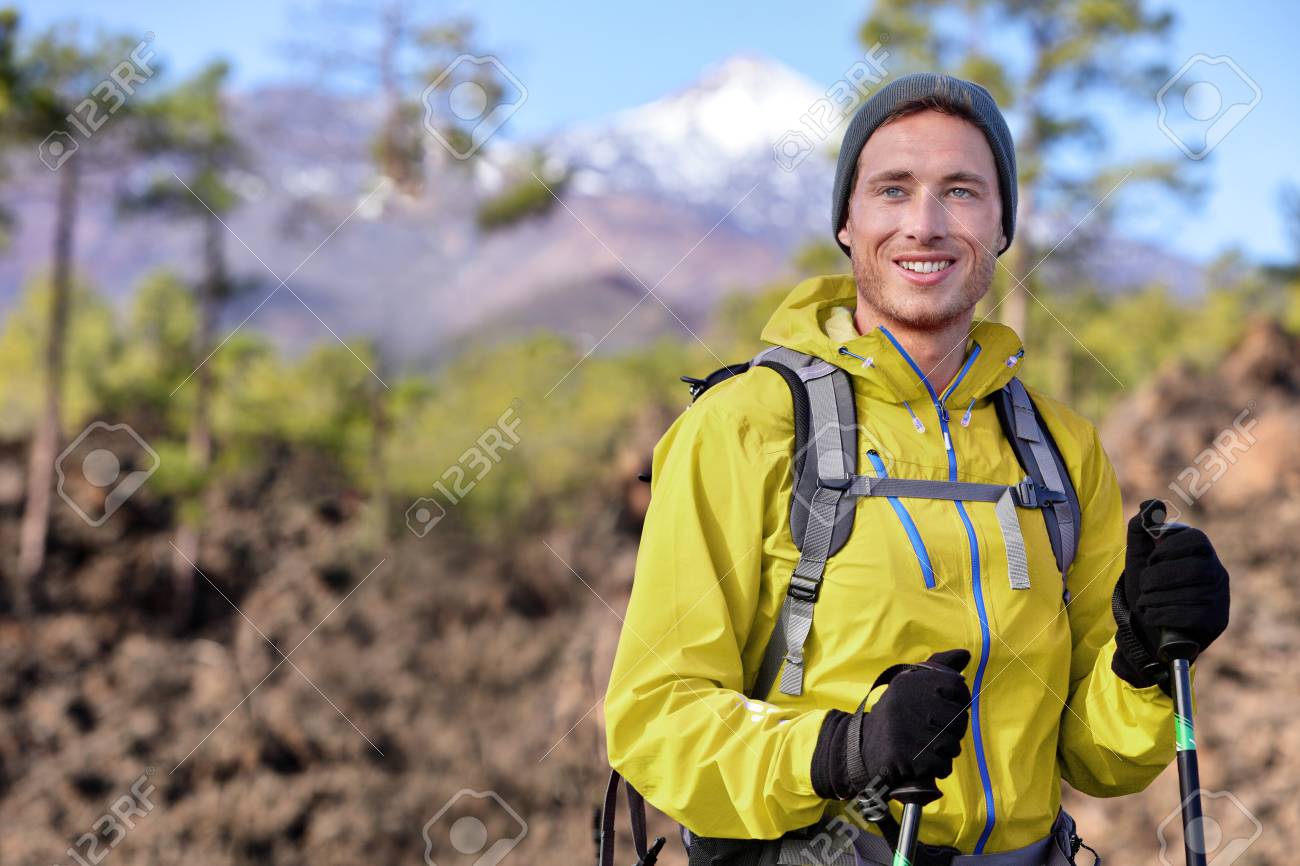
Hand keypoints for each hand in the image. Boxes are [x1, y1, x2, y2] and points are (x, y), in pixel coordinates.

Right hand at [855, 649, 971, 788]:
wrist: (865, 749)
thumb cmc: (899, 715)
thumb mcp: (912, 685)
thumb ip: (940, 668)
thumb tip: (965, 653)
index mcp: (908, 680)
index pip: (956, 685)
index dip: (960, 700)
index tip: (947, 707)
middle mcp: (903, 700)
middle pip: (959, 718)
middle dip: (953, 731)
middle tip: (935, 732)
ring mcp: (902, 727)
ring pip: (953, 744)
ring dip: (946, 751)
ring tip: (927, 746)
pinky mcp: (902, 755)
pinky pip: (942, 765)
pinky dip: (938, 768)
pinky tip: (923, 761)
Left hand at [1112, 500, 1229, 689]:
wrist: (1146, 630)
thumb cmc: (1147, 589)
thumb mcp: (1139, 557)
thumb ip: (1141, 529)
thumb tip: (1151, 504)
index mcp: (1201, 553)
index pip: (1196, 539)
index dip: (1169, 547)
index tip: (1151, 559)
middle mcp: (1217, 574)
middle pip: (1194, 567)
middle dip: (1159, 576)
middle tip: (1144, 585)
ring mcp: (1220, 598)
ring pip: (1191, 592)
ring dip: (1157, 597)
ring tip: (1145, 602)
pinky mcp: (1217, 622)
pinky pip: (1192, 615)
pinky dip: (1163, 614)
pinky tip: (1152, 615)